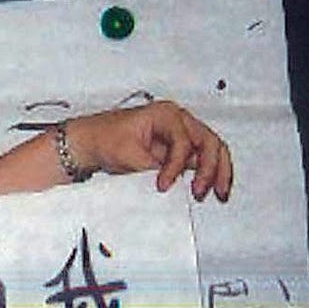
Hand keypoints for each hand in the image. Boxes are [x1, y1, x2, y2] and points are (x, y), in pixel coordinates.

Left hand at [65, 100, 232, 201]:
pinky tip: (210, 187)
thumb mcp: (128, 155)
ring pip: (212, 149)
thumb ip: (155, 167)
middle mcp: (178, 119)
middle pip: (209, 142)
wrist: (89, 141)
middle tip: (206, 191)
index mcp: (165, 114)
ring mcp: (180, 132)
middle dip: (213, 169)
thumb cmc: (103, 139)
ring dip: (218, 171)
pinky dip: (208, 172)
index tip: (163, 185)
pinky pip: (201, 157)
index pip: (183, 141)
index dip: (176, 166)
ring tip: (219, 193)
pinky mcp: (178, 146)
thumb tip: (176, 180)